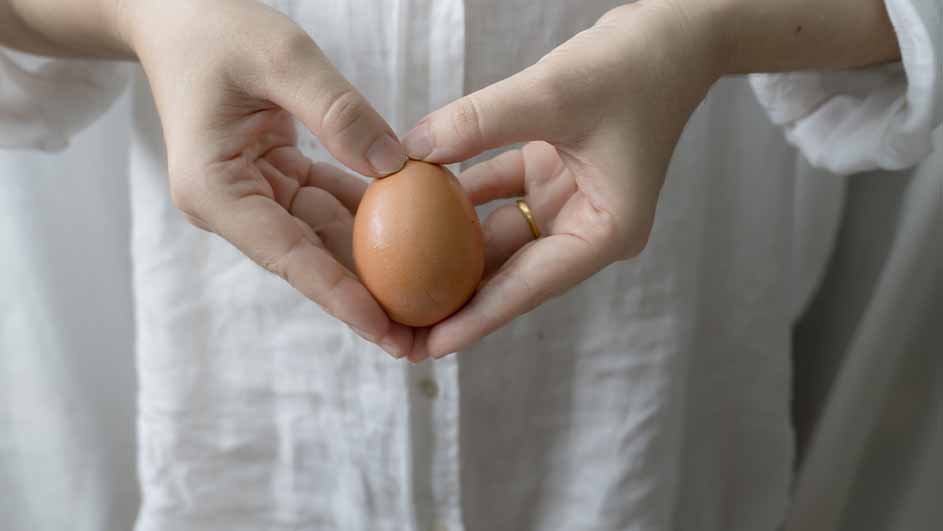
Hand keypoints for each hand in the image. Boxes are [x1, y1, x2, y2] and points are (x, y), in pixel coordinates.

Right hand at [125, 0, 413, 356]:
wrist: (176, 14)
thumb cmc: (214, 28)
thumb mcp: (279, 56)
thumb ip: (338, 111)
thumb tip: (396, 167)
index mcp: (215, 191)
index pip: (289, 257)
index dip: (341, 297)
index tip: (386, 330)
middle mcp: (234, 205)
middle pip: (312, 262)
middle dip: (368, 301)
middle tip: (423, 341)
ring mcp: (255, 195)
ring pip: (328, 239)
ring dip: (378, 267)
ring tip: (431, 303)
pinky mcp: (277, 180)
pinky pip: (332, 205)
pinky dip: (374, 218)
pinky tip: (422, 234)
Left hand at [402, 1, 722, 359]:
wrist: (670, 34)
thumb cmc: (634, 66)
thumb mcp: (555, 93)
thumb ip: (479, 122)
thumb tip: (409, 151)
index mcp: (605, 232)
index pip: (530, 284)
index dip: (477, 319)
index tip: (430, 347)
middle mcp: (585, 226)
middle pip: (509, 273)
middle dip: (455, 297)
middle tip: (401, 327)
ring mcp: (566, 201)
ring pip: (496, 236)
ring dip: (447, 246)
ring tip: (395, 274)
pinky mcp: (551, 174)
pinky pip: (495, 193)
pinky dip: (458, 193)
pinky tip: (413, 197)